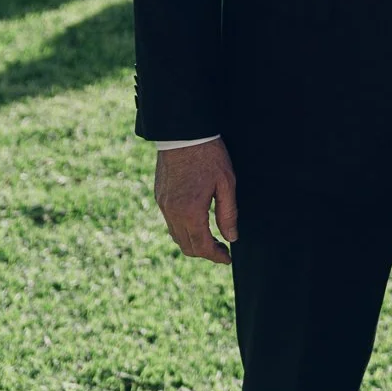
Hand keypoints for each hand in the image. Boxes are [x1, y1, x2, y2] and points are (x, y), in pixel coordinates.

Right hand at [154, 138, 238, 263]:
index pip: (202, 247)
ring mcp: (163, 205)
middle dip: (205, 252)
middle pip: (187, 246)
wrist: (182, 132)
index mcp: (190, 212)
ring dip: (193, 242)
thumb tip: (232, 237)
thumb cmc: (208, 154)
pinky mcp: (159, 196)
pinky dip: (183, 229)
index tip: (227, 258)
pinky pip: (170, 222)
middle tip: (221, 249)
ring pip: (176, 236)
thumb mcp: (226, 183)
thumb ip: (228, 214)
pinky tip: (196, 221)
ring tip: (210, 237)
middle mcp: (173, 213)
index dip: (216, 256)